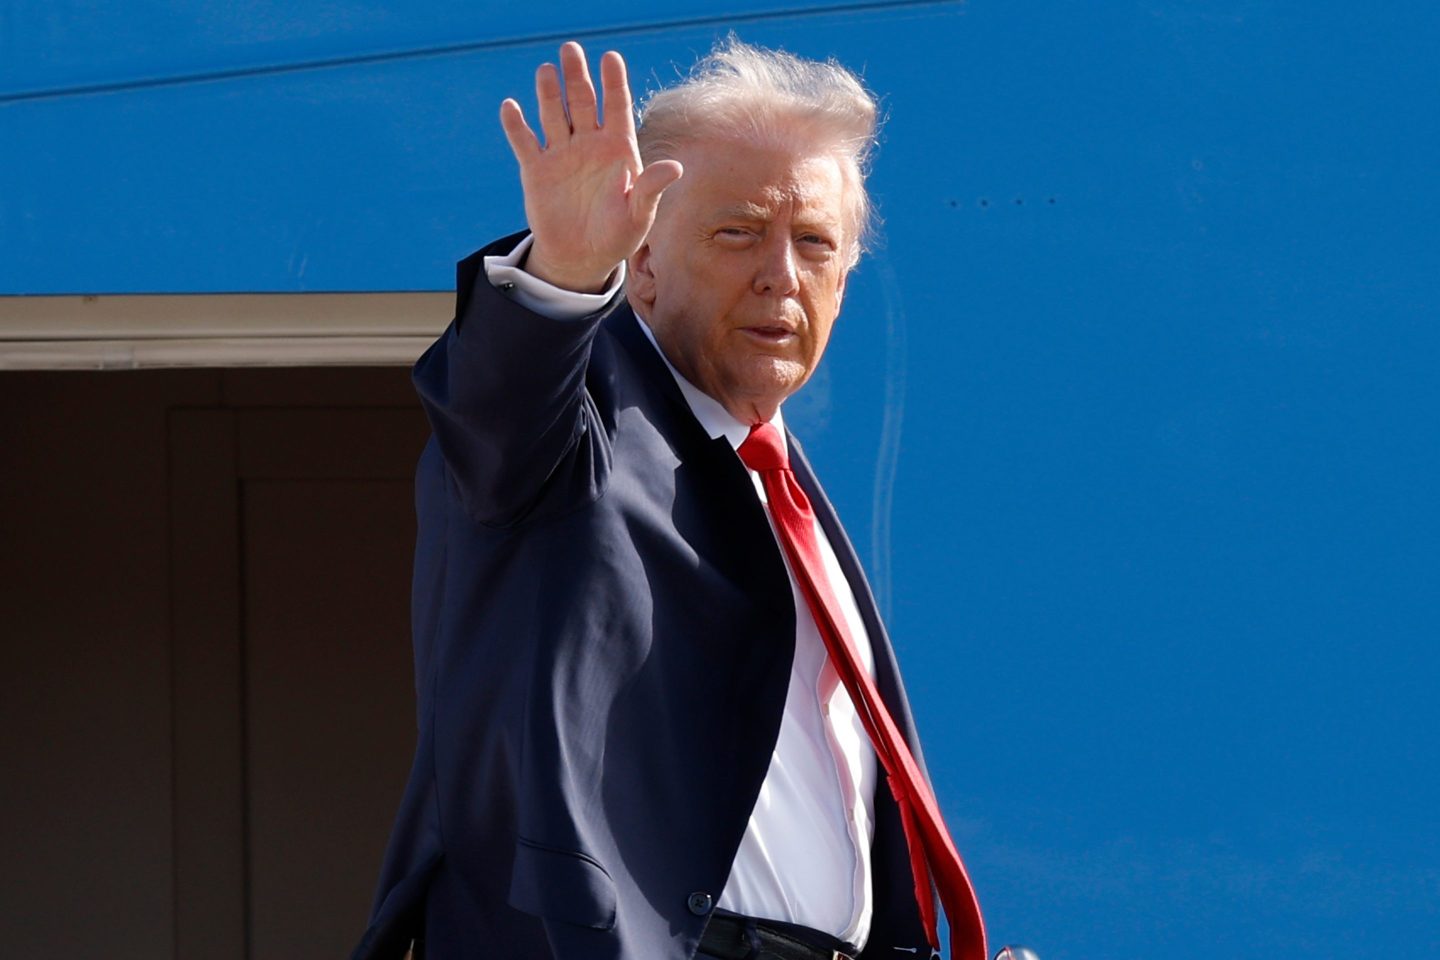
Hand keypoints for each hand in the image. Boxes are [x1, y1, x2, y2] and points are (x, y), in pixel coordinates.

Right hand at [499, 42, 683, 292]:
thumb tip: (675, 167)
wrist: (582, 258)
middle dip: (577, 76)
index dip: (614, 83)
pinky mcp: (536, 169)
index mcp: (618, 149)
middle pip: (583, 101)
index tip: (611, 57)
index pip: (617, 107)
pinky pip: (524, 142)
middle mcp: (589, 144)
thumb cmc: (617, 236)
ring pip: (554, 115)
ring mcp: (562, 154)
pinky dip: (516, 126)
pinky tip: (510, 107)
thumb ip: (651, 188)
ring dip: (549, 93)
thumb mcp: (639, 215)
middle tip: (571, 49)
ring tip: (546, 71)